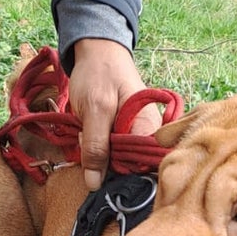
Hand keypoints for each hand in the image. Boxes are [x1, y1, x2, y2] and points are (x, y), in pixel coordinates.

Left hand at [68, 37, 162, 190]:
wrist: (97, 52)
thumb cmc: (99, 73)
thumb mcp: (94, 110)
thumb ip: (95, 146)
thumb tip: (94, 183)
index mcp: (149, 128)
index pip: (139, 166)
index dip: (117, 172)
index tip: (96, 165)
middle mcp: (149, 134)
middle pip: (129, 167)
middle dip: (105, 162)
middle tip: (86, 140)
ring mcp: (137, 134)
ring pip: (119, 161)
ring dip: (99, 154)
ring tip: (87, 132)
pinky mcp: (125, 134)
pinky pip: (113, 151)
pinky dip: (99, 147)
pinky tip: (90, 134)